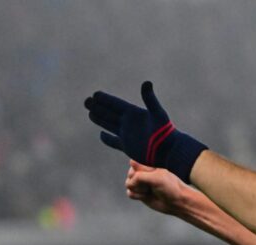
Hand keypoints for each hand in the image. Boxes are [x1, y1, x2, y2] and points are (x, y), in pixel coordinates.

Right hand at [84, 82, 206, 182]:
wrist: (169, 150)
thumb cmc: (165, 132)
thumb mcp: (157, 113)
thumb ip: (150, 99)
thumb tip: (147, 82)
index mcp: (134, 113)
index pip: (116, 104)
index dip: (106, 99)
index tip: (95, 94)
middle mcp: (129, 123)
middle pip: (110, 113)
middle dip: (98, 107)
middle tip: (87, 101)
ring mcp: (127, 135)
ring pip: (109, 125)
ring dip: (100, 119)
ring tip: (90, 112)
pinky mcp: (128, 147)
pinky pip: (114, 142)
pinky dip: (107, 139)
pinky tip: (101, 135)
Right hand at [125, 160, 186, 215]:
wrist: (176, 202)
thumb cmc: (170, 187)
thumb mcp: (156, 178)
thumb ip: (140, 176)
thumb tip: (129, 182)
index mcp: (148, 163)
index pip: (134, 163)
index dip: (139, 170)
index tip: (151, 174)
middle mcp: (143, 171)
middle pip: (130, 174)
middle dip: (139, 181)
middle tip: (152, 184)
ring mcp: (140, 182)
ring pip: (128, 184)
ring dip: (139, 189)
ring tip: (150, 190)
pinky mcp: (139, 192)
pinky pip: (129, 193)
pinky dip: (138, 196)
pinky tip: (147, 196)